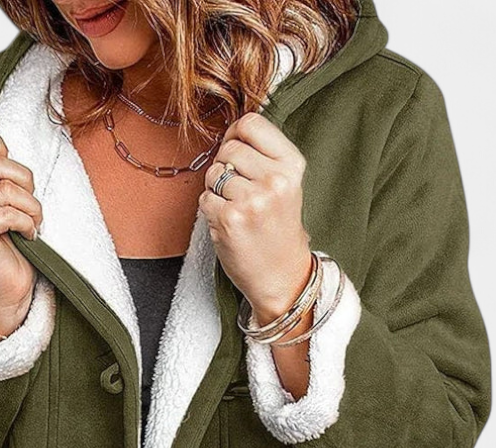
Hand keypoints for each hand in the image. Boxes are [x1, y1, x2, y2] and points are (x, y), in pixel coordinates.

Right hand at [0, 132, 43, 334]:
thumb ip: (2, 180)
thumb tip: (11, 153)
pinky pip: (8, 213)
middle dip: (24, 180)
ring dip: (31, 206)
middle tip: (31, 205)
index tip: (14, 178)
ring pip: (4, 188)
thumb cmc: (12, 251)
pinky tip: (29, 237)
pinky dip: (27, 224)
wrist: (7, 293)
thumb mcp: (7, 207)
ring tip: (33, 223)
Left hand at [198, 111, 312, 318]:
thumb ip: (263, 155)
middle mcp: (275, 180)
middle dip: (224, 166)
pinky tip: (229, 224)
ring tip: (236, 208)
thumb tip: (231, 131)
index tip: (237, 151)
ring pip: (213, 174)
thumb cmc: (279, 229)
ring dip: (216, 190)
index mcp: (291, 165)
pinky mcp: (230, 220)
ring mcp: (252, 200)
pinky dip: (211, 210)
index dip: (236, 134)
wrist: (282, 276)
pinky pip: (205, 199)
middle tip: (238, 190)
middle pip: (229, 149)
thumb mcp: (285, 184)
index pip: (251, 124)